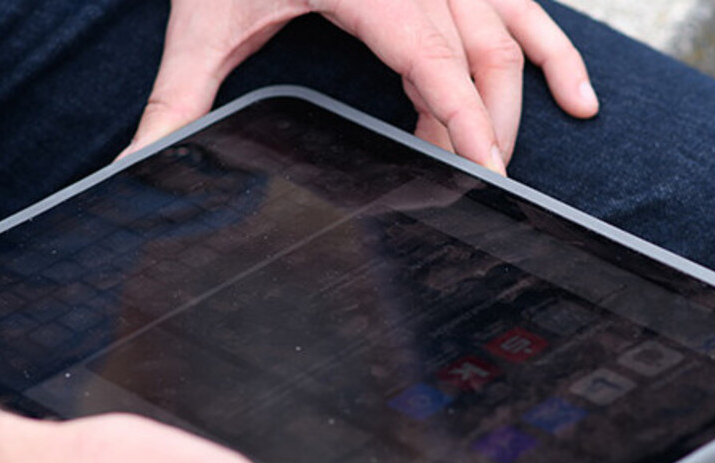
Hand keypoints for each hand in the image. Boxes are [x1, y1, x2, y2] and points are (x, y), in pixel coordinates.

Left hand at [127, 0, 599, 171]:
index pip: (434, 62)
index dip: (461, 123)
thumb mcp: (203, 16)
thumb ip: (177, 94)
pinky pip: (524, 7)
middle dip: (483, 134)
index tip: (482, 177)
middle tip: (466, 191)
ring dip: (517, 106)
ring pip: (510, 38)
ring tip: (506, 165)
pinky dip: (555, 52)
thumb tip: (137, 160)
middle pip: (483, 60)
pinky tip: (577, 98)